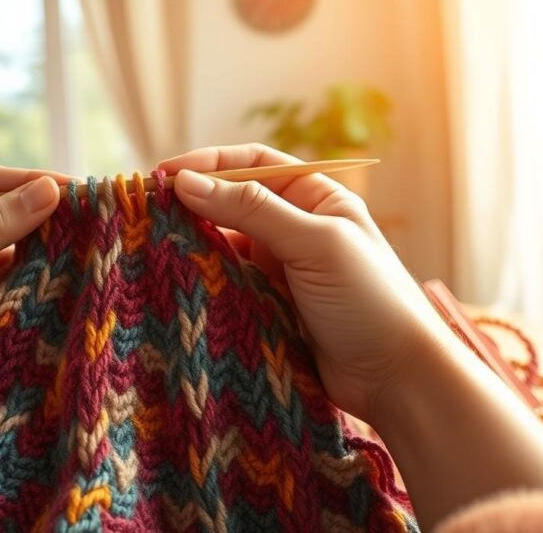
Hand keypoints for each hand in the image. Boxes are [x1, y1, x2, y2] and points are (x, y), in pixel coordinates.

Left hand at [0, 166, 67, 438]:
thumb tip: (47, 189)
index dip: (33, 182)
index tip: (82, 192)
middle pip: (3, 215)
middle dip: (44, 216)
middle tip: (95, 223)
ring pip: (11, 253)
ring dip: (43, 253)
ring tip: (86, 253)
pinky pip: (10, 289)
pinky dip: (33, 286)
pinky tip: (60, 287)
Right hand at [158, 144, 450, 422]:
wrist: (395, 378)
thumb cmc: (368, 300)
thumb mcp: (314, 244)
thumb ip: (252, 210)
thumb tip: (187, 181)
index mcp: (316, 198)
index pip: (252, 166)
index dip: (207, 165)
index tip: (164, 175)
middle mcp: (296, 227)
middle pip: (232, 202)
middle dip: (192, 203)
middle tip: (147, 210)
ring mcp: (280, 267)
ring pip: (224, 243)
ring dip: (193, 242)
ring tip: (155, 244)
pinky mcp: (267, 304)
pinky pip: (225, 281)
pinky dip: (202, 277)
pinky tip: (178, 278)